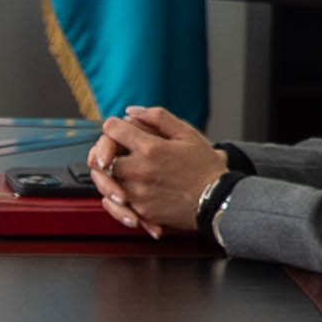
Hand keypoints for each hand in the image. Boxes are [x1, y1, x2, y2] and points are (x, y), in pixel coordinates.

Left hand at [87, 104, 221, 234]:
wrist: (218, 200)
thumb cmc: (205, 167)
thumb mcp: (186, 133)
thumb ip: (157, 117)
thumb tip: (130, 111)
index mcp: (151, 148)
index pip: (112, 130)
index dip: (113, 126)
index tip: (119, 130)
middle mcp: (140, 171)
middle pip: (102, 158)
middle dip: (106, 151)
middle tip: (117, 151)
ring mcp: (138, 193)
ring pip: (106, 181)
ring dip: (110, 174)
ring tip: (124, 170)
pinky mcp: (140, 211)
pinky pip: (116, 203)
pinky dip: (117, 195)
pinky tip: (129, 188)